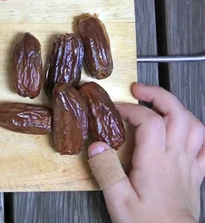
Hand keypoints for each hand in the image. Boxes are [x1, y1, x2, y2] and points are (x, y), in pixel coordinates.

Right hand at [88, 83, 204, 222]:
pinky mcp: (195, 174)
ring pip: (194, 125)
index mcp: (156, 161)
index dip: (131, 108)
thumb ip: (107, 170)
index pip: (150, 120)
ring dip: (177, 108)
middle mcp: (176, 158)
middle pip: (177, 114)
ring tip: (159, 104)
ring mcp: (189, 164)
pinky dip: (197, 132)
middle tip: (139, 90)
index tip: (116, 110)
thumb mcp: (118, 200)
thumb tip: (96, 145)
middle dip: (158, 95)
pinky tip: (185, 129)